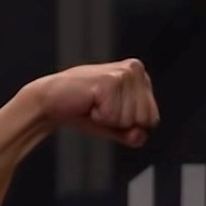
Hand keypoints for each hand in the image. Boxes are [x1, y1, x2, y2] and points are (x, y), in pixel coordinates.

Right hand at [26, 59, 159, 146]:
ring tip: (95, 103)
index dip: (129, 124)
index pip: (152, 119)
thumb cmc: (85, 110)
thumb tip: (139, 133)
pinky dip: (100, 117)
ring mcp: (123, 73)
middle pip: (145, 120)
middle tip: (101, 108)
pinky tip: (89, 102)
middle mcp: (135, 69)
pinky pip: (114, 117)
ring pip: (130, 119)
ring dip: (109, 119)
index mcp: (141, 76)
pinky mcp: (109, 81)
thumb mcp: (117, 127)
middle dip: (121, 122)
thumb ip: (134, 135)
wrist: (53, 101)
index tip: (111, 110)